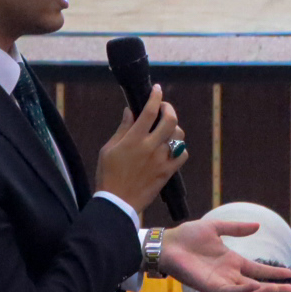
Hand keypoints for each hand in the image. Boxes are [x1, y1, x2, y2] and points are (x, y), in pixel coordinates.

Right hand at [95, 84, 184, 210]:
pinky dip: (180, 147)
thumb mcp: (108, 149)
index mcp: (134, 139)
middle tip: (164, 107)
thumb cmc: (108, 175)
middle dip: (169, 108)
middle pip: (170, 119)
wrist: (117, 202)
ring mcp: (161, 160)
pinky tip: (172, 147)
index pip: (150, 111)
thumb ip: (122, 129)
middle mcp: (151, 147)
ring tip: (166, 128)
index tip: (157, 89)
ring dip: (174, 128)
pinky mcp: (167, 172)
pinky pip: (182, 154)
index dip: (156, 96)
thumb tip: (130, 111)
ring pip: (178, 135)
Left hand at [161, 219, 290, 291]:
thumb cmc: (188, 236)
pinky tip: (255, 287)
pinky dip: (243, 291)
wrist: (168, 244)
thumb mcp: (216, 228)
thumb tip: (258, 226)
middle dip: (274, 288)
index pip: (257, 270)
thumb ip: (236, 229)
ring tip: (280, 290)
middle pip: (257, 284)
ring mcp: (221, 282)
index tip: (289, 273)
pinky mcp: (211, 287)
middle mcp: (229, 274)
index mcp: (232, 261)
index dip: (272, 272)